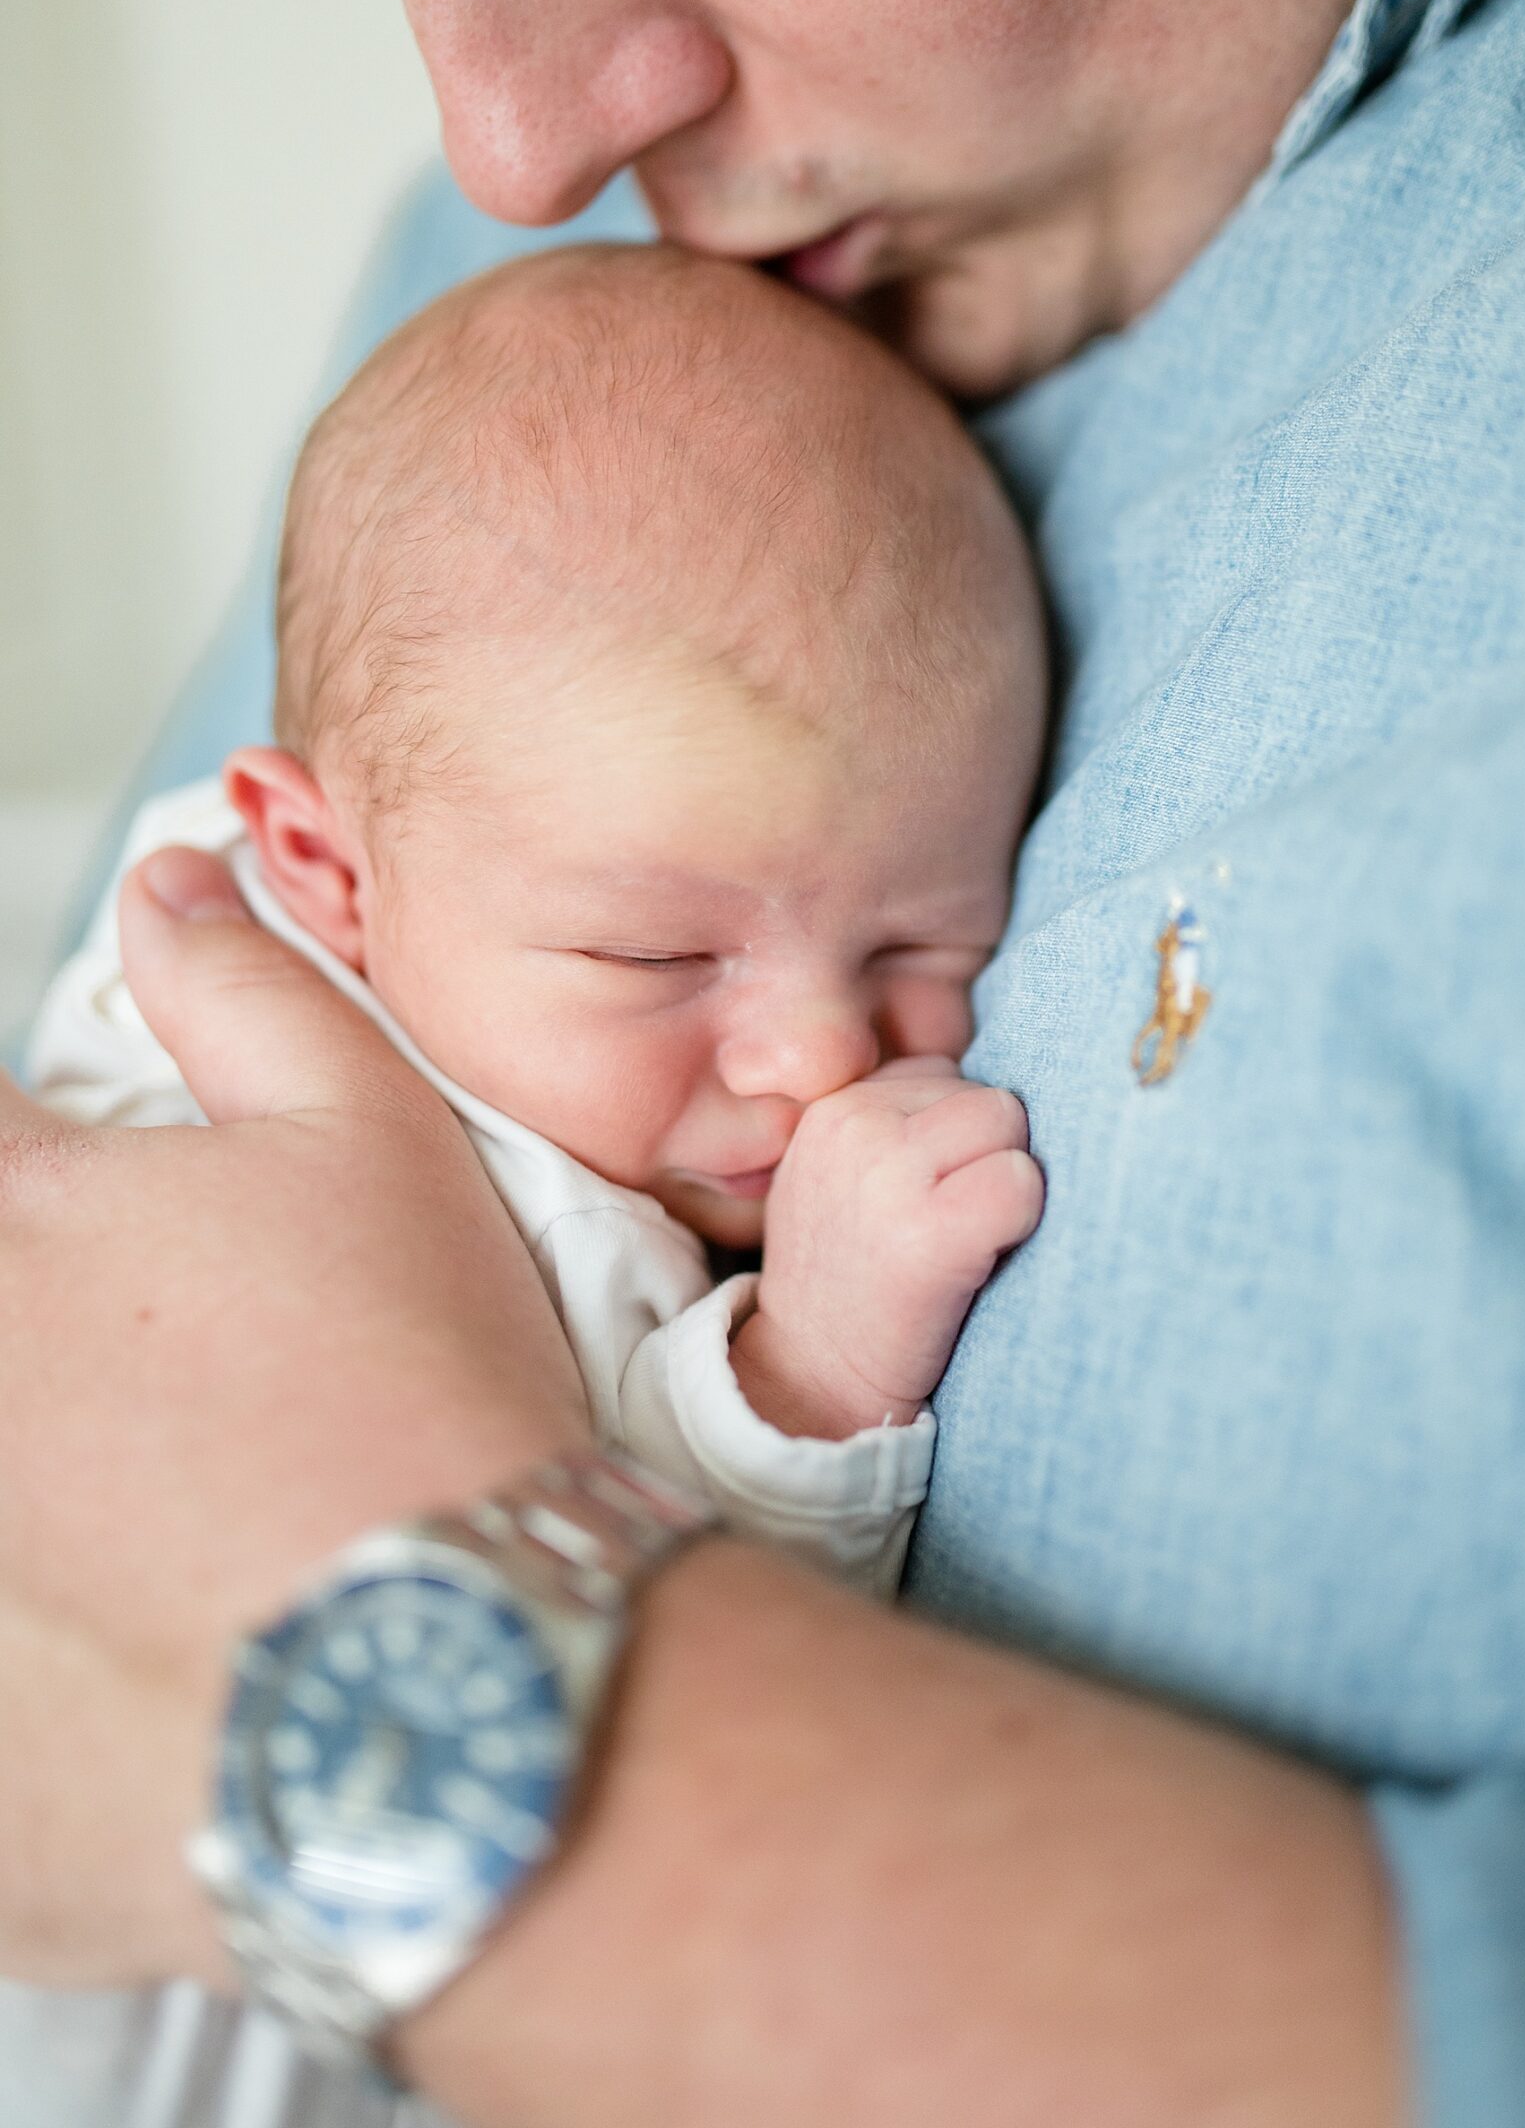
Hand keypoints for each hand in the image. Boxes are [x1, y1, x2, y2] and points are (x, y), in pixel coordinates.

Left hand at [0, 848, 587, 1988]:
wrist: (459, 1660)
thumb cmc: (423, 1387)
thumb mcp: (370, 1135)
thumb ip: (244, 988)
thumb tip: (169, 885)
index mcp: (18, 1222)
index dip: (17, 1141)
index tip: (61, 1185)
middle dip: (57, 1300)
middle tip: (143, 1339)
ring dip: (52, 1443)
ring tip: (159, 1468)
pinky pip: (11, 1654)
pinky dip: (52, 1627)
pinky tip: (144, 1619)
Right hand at [733, 1056, 1042, 1437]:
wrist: (809, 1376)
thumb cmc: (843, 1277)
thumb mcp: (836, 1175)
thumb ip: (892, 1122)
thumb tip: (995, 1096)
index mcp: (834, 1107)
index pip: (943, 1076)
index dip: (953, 1139)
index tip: (925, 1196)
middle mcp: (856, 1126)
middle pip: (987, 1100)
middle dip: (988, 1156)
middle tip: (950, 1221)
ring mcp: (890, 1175)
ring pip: (1011, 1129)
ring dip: (1008, 1184)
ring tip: (963, 1237)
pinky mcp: (931, 1232)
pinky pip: (1021, 1184)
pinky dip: (1021, 1221)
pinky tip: (980, 1258)